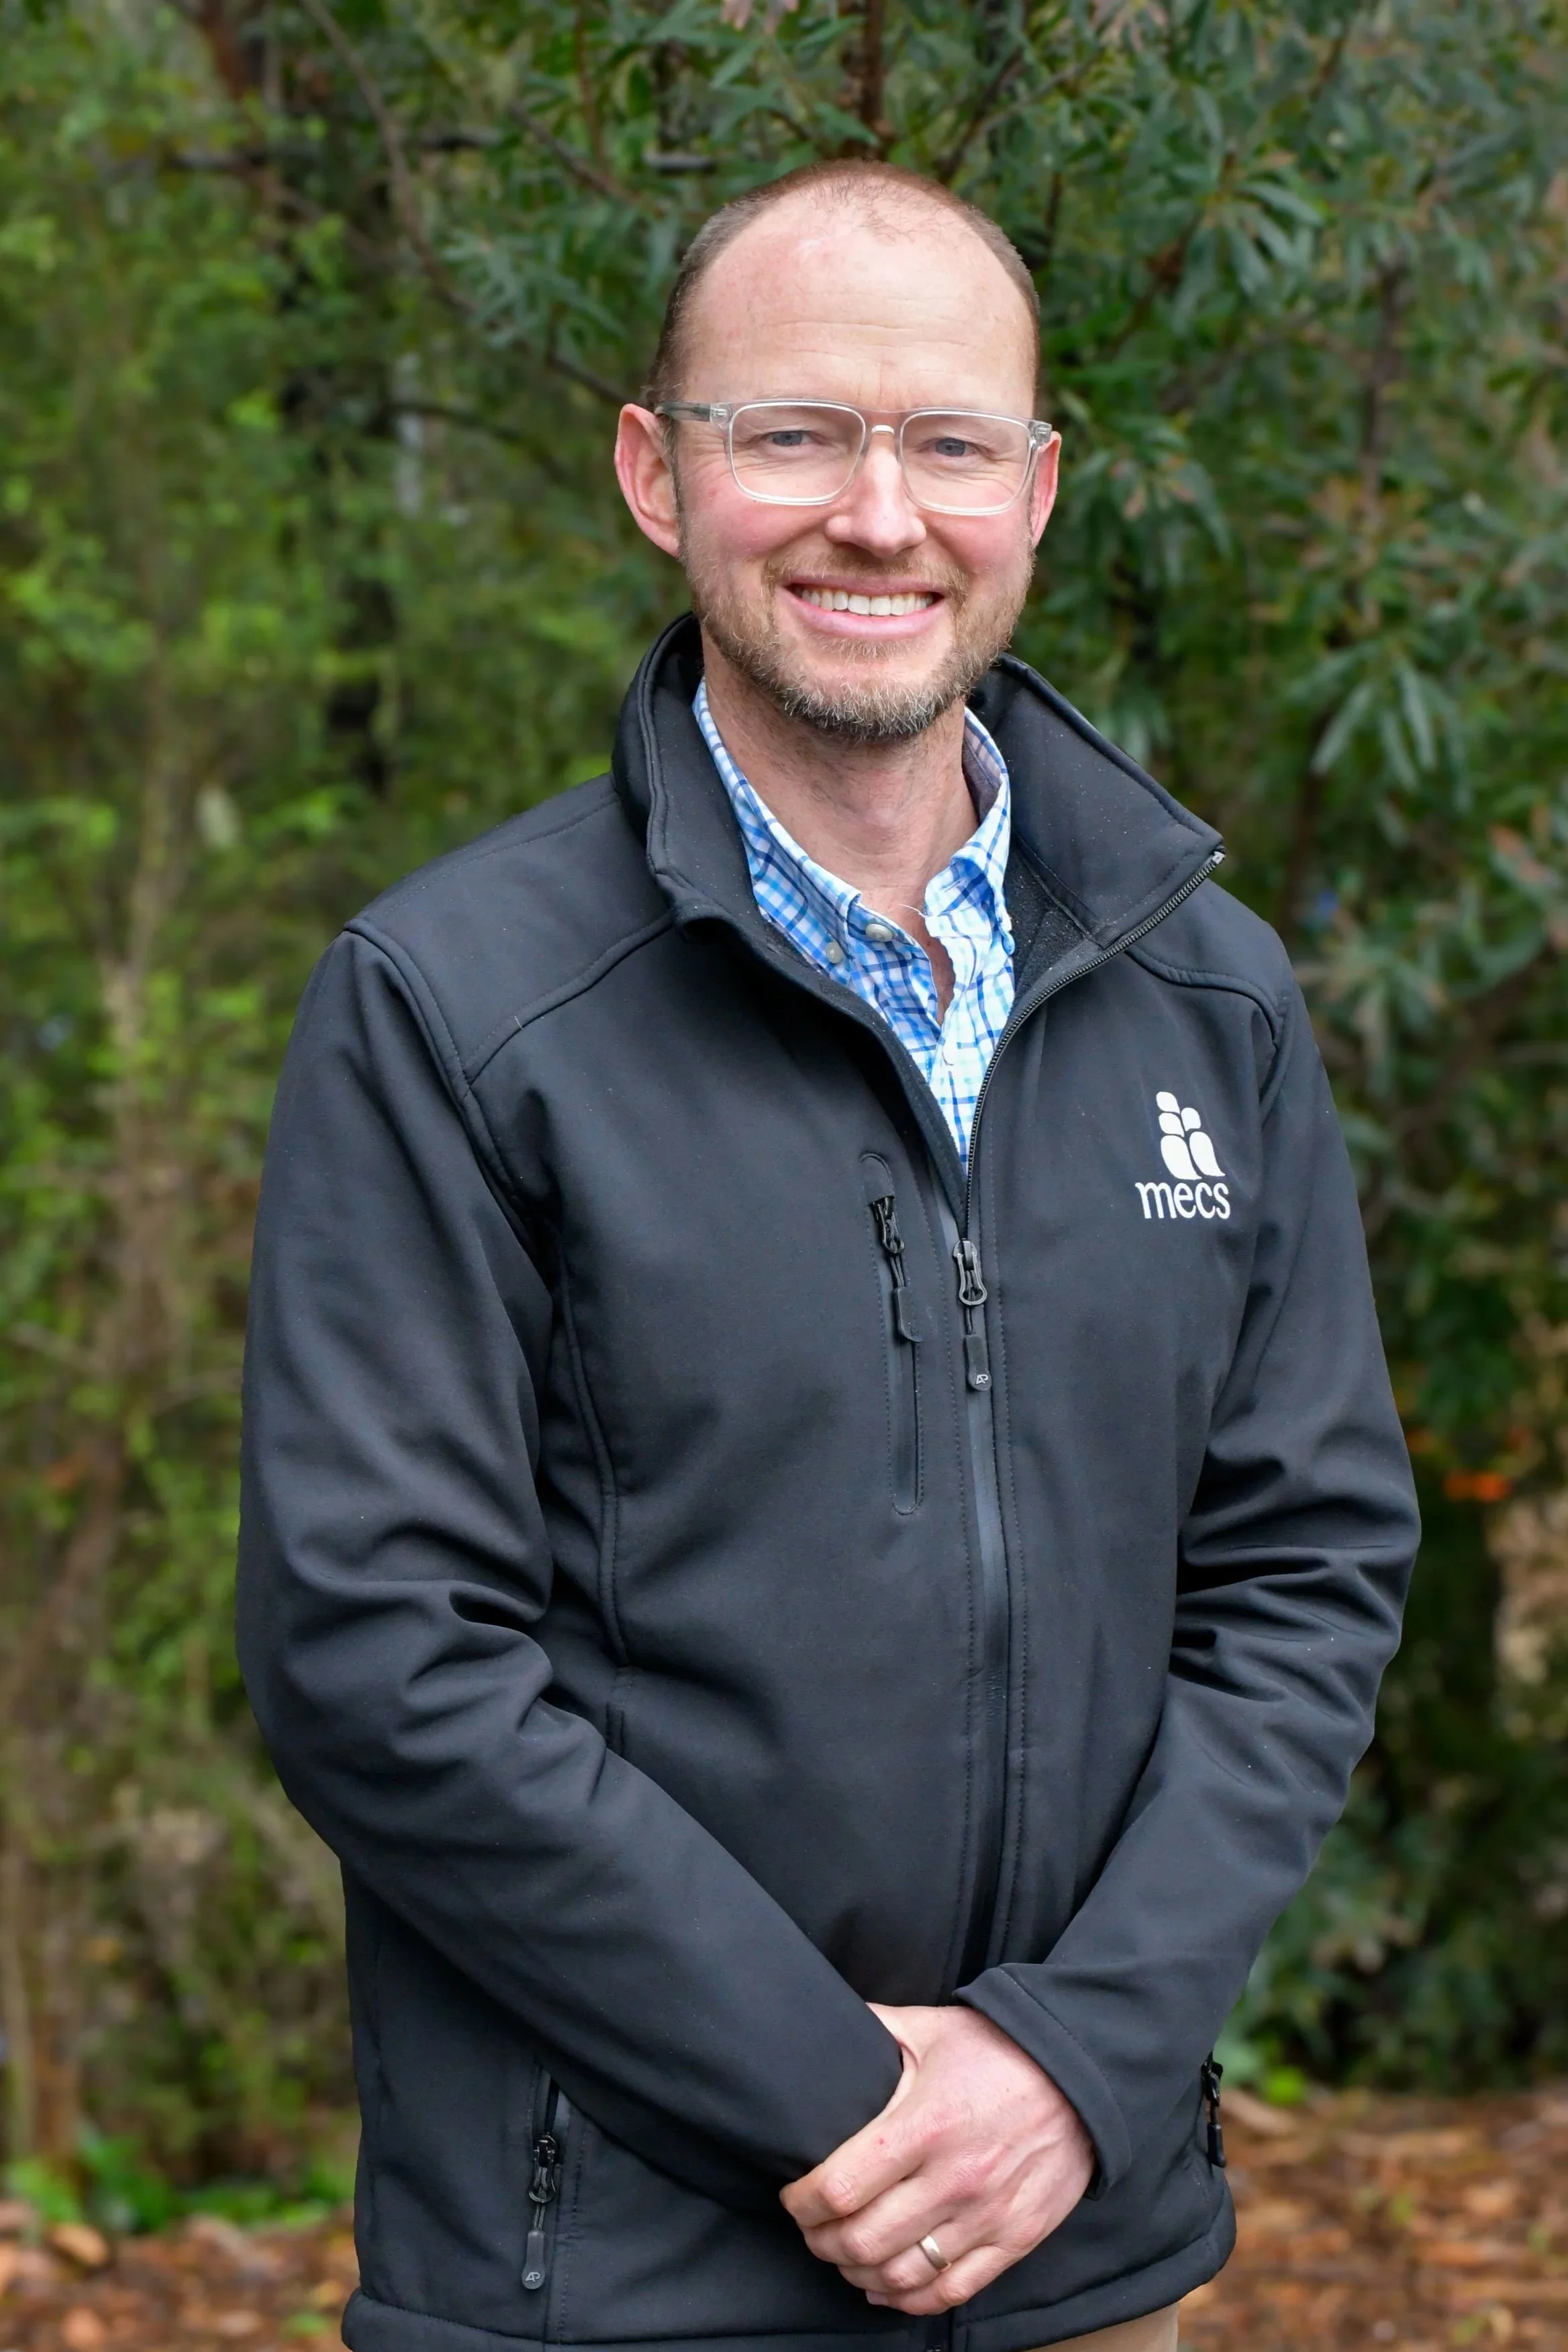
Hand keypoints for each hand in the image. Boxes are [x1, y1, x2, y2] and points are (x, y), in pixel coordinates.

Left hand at [780, 2004, 1093, 2314]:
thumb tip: (824, 2023)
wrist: (1081, 2074)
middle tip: (811, 2228)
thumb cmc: (998, 2050)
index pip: (841, 2187)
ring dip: (857, 2273)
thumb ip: (875, 2028)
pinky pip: (950, 2292)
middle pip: (863, 2240)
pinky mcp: (1015, 2239)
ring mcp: (987, 2216)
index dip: (803, 2202)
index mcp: (926, 2124)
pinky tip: (885, 2286)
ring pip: (901, 2275)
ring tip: (843, 2255)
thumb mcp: (931, 2028)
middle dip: (821, 2241)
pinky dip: (907, 2299)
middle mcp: (955, 2178)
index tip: (792, 2195)